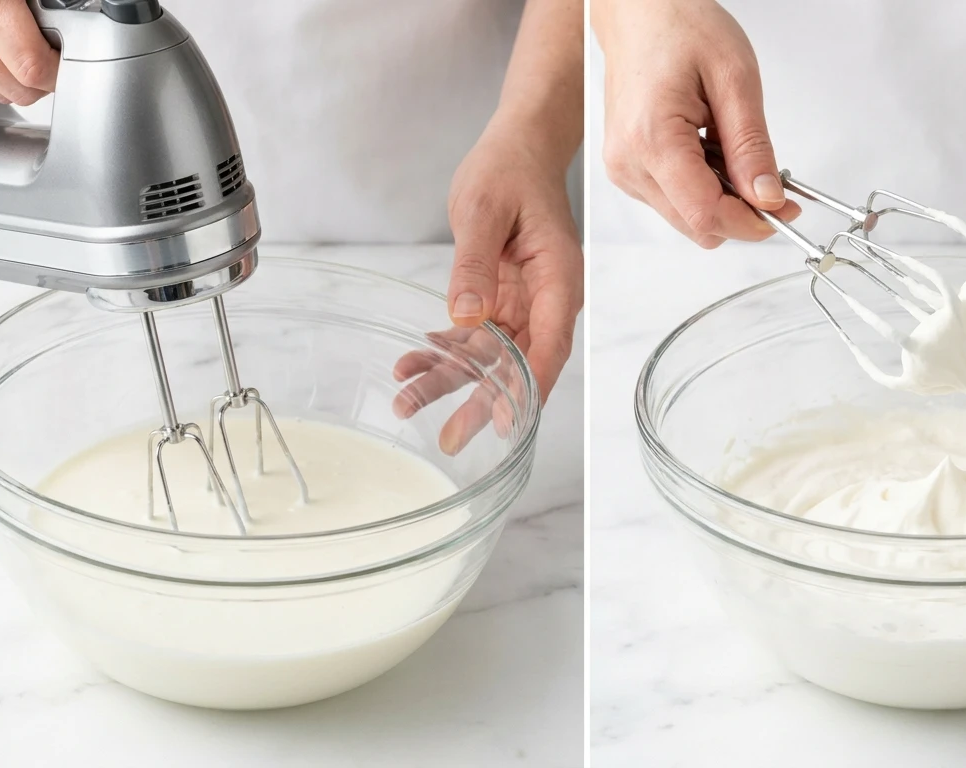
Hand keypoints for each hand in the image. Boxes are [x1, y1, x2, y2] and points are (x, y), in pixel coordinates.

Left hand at [393, 117, 582, 453]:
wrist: (515, 149)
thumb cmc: (509, 170)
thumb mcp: (482, 209)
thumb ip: (473, 263)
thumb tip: (465, 316)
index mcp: (558, 278)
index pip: (550, 343)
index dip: (530, 385)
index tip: (506, 418)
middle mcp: (546, 299)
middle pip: (519, 362)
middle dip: (482, 400)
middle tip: (451, 437)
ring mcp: (523, 304)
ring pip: (490, 356)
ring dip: (450, 380)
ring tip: (406, 403)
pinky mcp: (500, 300)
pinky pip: (472, 337)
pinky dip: (442, 352)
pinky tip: (410, 367)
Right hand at [595, 0, 800, 247]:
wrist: (640, 11)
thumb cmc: (679, 27)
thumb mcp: (735, 79)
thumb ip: (752, 146)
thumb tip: (767, 196)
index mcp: (652, 139)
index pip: (705, 213)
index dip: (750, 222)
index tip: (783, 210)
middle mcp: (629, 163)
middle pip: (695, 224)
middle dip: (739, 213)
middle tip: (772, 182)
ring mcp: (623, 169)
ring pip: (686, 218)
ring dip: (721, 199)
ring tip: (732, 149)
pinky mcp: (627, 169)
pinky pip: (673, 200)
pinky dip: (702, 187)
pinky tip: (710, 150)